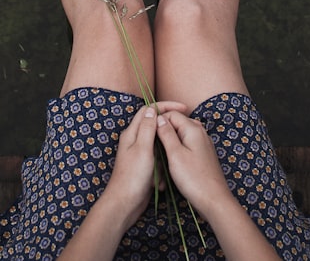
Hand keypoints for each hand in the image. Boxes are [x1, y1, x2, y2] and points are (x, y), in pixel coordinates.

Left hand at [106, 101, 188, 224]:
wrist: (124, 204)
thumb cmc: (132, 176)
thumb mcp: (143, 149)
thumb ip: (147, 128)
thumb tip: (152, 110)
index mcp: (132, 133)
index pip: (149, 110)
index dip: (166, 106)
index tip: (184, 108)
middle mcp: (134, 141)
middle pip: (154, 126)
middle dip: (169, 129)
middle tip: (185, 129)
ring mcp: (139, 154)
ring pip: (159, 145)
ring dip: (167, 153)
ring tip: (176, 157)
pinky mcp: (144, 167)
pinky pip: (158, 161)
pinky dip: (163, 168)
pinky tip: (163, 179)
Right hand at [155, 110, 231, 214]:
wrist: (214, 200)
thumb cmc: (194, 179)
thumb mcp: (175, 154)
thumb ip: (166, 134)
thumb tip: (159, 118)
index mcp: (193, 129)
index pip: (172, 114)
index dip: (158, 121)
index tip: (148, 134)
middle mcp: (200, 132)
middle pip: (177, 122)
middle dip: (164, 130)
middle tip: (152, 145)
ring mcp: (203, 143)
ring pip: (181, 134)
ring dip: (170, 141)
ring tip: (160, 154)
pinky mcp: (203, 154)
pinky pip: (187, 144)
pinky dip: (178, 149)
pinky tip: (172, 160)